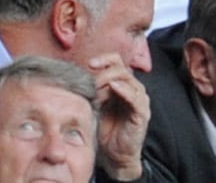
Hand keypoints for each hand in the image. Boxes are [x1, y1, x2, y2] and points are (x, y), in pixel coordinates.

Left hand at [88, 53, 150, 180]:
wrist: (115, 156)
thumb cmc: (104, 131)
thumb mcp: (95, 106)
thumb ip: (91, 91)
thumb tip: (74, 78)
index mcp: (121, 85)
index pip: (116, 62)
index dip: (104, 59)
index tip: (88, 64)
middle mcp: (133, 90)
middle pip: (121, 68)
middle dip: (104, 71)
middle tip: (91, 80)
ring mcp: (139, 101)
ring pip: (128, 79)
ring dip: (111, 79)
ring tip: (98, 84)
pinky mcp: (142, 114)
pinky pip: (135, 98)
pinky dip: (125, 90)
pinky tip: (114, 88)